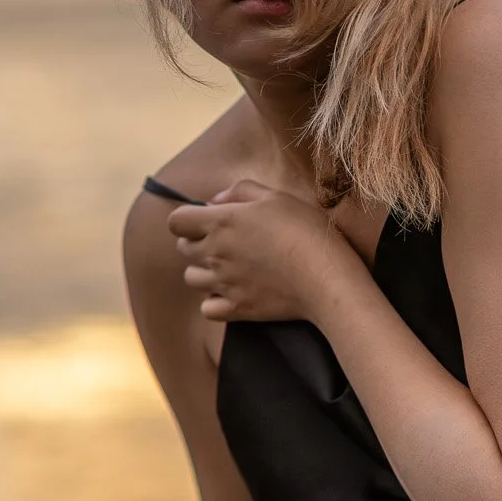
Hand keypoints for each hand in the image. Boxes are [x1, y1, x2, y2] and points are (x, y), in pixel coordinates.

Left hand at [166, 178, 364, 322]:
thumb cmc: (305, 230)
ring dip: (203, 271)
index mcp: (221, 222)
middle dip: (197, 241)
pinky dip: (214, 301)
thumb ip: (240, 192)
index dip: (188, 219)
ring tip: (228, 267)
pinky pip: (207, 308)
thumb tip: (213, 201)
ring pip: (191, 278)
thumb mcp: (276, 197)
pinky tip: (232, 293)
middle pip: (183, 248)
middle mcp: (215, 253)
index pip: (176, 221)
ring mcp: (223, 283)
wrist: (325, 277)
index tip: (207, 219)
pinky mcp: (236, 308)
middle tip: (225, 241)